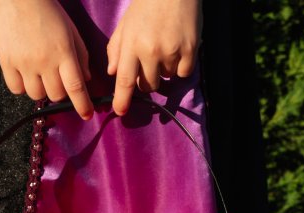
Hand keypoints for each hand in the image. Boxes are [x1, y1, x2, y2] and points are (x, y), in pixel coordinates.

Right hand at [0, 0, 93, 118]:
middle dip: (60, 93)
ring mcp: (24, 63)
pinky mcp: (7, 62)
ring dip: (42, 90)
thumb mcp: (71, 33)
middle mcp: (44, 61)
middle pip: (56, 95)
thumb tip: (86, 80)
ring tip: (40, 75)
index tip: (87, 115)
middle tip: (58, 80)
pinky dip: (22, 86)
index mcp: (64, 53)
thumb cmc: (49, 14)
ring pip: (36, 95)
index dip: (83, 105)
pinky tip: (25, 74)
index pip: (76, 87)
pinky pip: (16, 89)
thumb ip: (81, 57)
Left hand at [107, 0, 201, 115]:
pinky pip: (183, 73)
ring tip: (165, 48)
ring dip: (164, 71)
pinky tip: (179, 49)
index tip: (121, 111)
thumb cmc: (147, 5)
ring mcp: (172, 52)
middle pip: (147, 86)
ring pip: (166, 79)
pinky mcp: (190, 50)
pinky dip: (181, 67)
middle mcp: (150, 52)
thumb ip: (116, 49)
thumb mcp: (125, 24)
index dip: (122, 100)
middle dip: (146, 81)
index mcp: (131, 45)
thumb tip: (112, 72)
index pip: (124, 80)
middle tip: (149, 64)